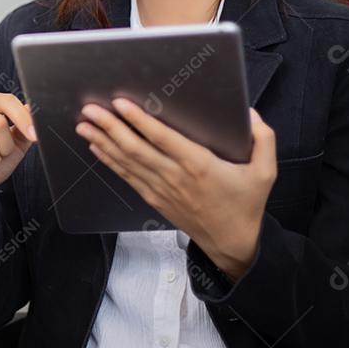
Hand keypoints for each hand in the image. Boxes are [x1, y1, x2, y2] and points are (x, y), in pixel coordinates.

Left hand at [75, 98, 276, 280]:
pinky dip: (109, 161)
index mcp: (199, 165)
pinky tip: (96, 147)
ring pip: (126, 161)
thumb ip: (263, 139)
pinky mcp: (154, 198)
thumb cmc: (246, 205)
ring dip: (103, 141)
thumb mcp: (266, 172)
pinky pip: (127, 176)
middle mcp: (174, 176)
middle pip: (135, 148)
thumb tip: (251, 113)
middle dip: (110, 127)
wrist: (231, 244)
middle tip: (90, 109)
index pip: (162, 138)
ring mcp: (161, 189)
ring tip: (83, 124)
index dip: (139, 121)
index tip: (121, 104)